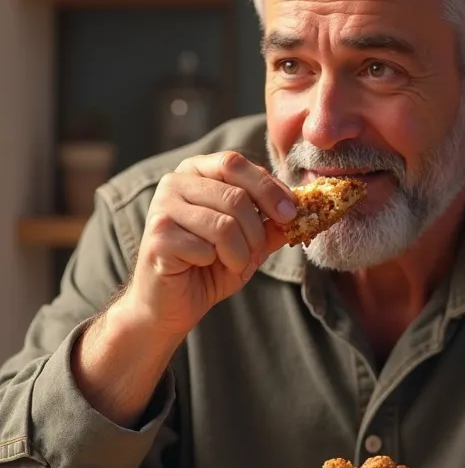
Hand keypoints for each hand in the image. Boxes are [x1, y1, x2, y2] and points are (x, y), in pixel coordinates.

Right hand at [123, 151, 296, 338]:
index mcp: (196, 171)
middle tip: (258, 251)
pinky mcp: (157, 237)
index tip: (291, 214)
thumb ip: (271, 224)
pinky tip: (202, 267)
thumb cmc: (208, 267)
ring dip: (239, 253)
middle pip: (235, 196)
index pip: (236, 163)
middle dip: (257, 230)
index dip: (268, 188)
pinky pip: (205, 247)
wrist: (169, 304)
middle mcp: (175, 182)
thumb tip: (305, 209)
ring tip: (231, 263)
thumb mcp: (249, 242)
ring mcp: (161, 207)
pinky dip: (215, 263)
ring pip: (224, 225)